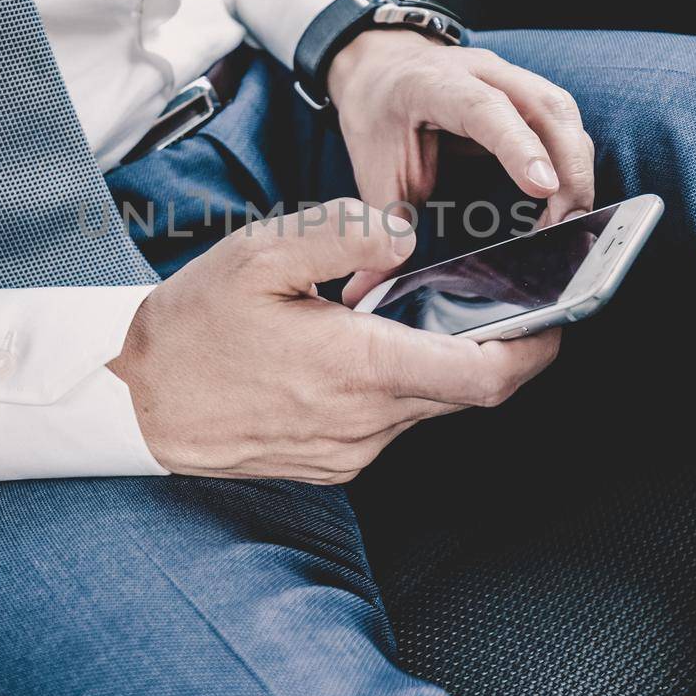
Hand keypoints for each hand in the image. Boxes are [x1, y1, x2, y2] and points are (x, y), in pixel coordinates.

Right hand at [109, 199, 560, 483]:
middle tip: (504, 301)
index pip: (485, 376)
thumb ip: (343, 232)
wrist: (137, 403)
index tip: (558, 318)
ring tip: (420, 313)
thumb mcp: (261, 255)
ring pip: (430, 406)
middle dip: (495, 349)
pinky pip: (393, 422)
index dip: (536, 350)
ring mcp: (351, 451)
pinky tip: (368, 348)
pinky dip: (400, 385)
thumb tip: (406, 232)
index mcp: (360, 368)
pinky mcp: (335, 464)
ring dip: (439, 364)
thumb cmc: (195, 325)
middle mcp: (366, 422)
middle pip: (468, 392)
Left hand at [327, 29, 595, 301]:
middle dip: (567, 167)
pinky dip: (573, 160)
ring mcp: (509, 76)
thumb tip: (374, 286)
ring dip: (577, 167)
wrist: (381, 73)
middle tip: (567, 225)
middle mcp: (481, 71)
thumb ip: (384, 225)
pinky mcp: (527, 92)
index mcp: (434, 85)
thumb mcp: (372, 172)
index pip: (485, 110)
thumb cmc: (379, 120)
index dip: (517, 147)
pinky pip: (563, 121)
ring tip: (571, 220)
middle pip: (544, 107)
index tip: (542, 189)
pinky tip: (568, 200)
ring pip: (563, 112)